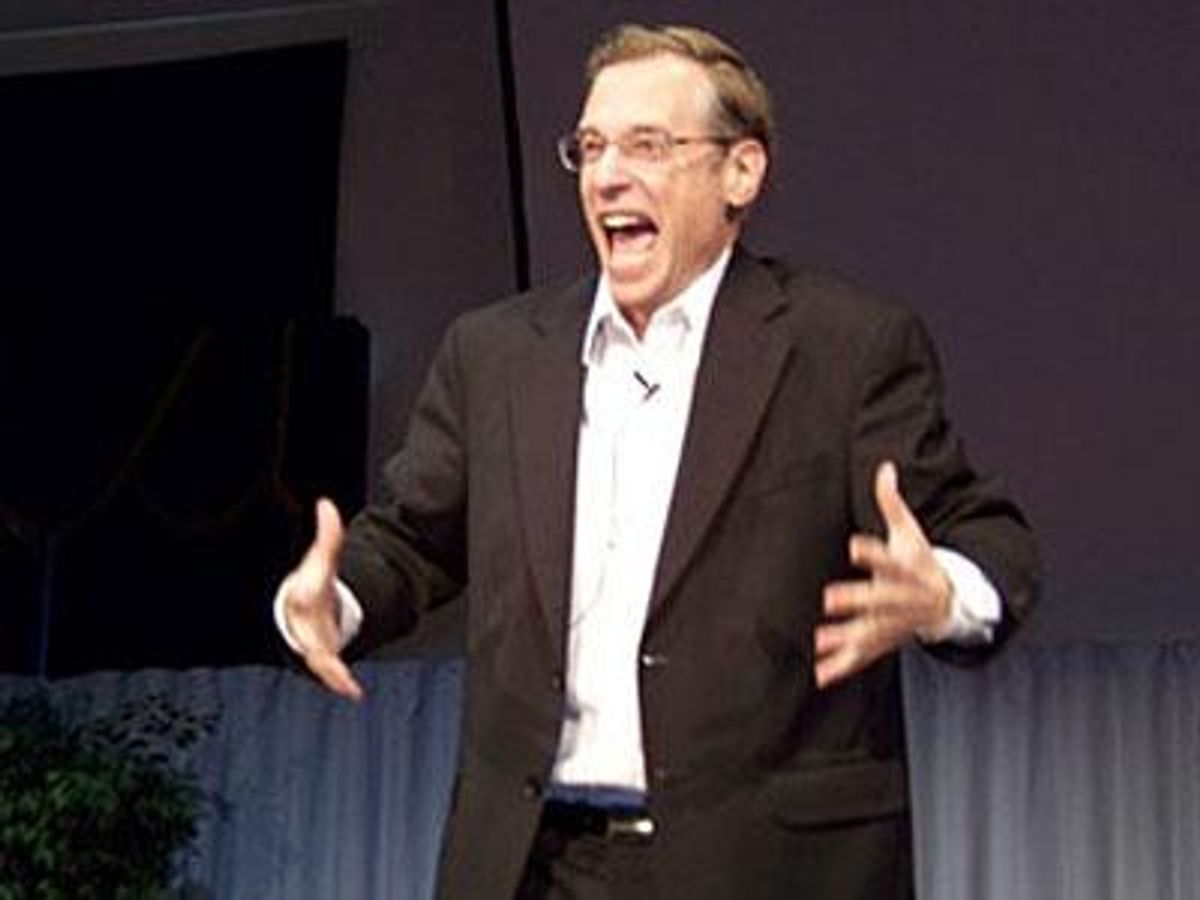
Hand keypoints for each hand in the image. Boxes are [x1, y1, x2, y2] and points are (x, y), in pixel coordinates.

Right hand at [279, 498, 363, 699]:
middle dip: (317, 646)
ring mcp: (312, 645)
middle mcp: (304, 625)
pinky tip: (354, 692)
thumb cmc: (311, 586)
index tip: (304, 594)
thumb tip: (327, 505)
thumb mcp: (322, 560)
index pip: (305, 594)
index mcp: (303, 598)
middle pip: (308, 634)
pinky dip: (339, 681)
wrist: (301, 612)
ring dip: (331, 674)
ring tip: (347, 687)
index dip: (306, 592)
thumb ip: (329, 535)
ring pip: (319, 661)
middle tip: (329, 662)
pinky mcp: (323, 659)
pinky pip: (330, 671)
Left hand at [814, 461, 952, 688]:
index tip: (854, 544)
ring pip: (870, 632)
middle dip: (857, 600)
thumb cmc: (922, 562)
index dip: (872, 552)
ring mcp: (894, 623)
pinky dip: (842, 666)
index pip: (890, 558)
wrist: (950, 603)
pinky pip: (863, 657)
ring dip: (845, 638)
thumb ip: (892, 503)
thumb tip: (885, 467)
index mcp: (907, 569)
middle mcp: (901, 599)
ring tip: (820, 641)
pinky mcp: (884, 641)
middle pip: (879, 599)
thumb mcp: (910, 532)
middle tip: (829, 598)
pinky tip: (821, 674)